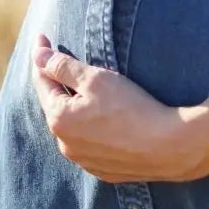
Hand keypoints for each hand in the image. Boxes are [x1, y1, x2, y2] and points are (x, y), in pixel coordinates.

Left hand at [31, 33, 205, 181]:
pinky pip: (90, 144)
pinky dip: (92, 128)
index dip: (42, 57)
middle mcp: (65, 145)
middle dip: (57, 83)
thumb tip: (38, 57)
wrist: (170, 147)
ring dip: (75, 108)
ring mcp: (84, 161)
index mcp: (59, 120)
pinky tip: (106, 118)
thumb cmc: (132, 108)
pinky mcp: (104, 170)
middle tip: (61, 60)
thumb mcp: (96, 78)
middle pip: (56, 105)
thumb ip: (62, 67)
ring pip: (73, 127)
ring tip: (86, 90)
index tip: (41, 38)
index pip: (42, 81)